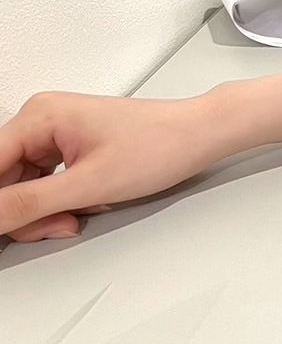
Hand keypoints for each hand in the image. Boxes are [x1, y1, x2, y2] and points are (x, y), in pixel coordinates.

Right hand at [0, 91, 219, 241]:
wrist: (200, 135)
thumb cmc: (160, 145)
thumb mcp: (87, 185)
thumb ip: (28, 204)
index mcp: (38, 116)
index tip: (6, 228)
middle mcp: (42, 120)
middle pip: (3, 182)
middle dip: (26, 213)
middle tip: (58, 225)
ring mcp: (55, 135)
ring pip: (22, 189)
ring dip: (44, 213)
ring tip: (78, 216)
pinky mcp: (69, 149)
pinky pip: (43, 186)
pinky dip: (57, 205)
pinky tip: (82, 208)